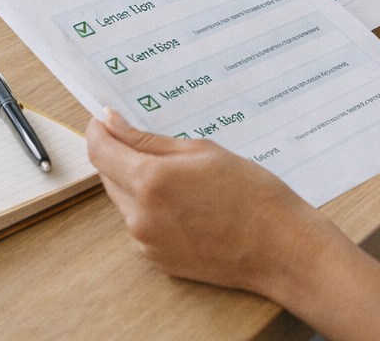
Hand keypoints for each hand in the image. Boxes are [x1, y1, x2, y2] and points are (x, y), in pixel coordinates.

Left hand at [85, 107, 332, 295]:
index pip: (100, 151)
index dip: (99, 130)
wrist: (280, 248)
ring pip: (126, 202)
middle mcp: (140, 215)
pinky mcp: (158, 260)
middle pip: (110, 176)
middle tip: (156, 144)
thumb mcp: (203, 151)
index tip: (105, 118)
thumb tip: (111, 123)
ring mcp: (147, 242)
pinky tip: (191, 206)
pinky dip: (155, 210)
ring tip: (187, 180)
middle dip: (123, 156)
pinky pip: (143, 225)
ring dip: (140, 184)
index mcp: (150, 181)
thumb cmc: (252, 193)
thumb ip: (150, 140)